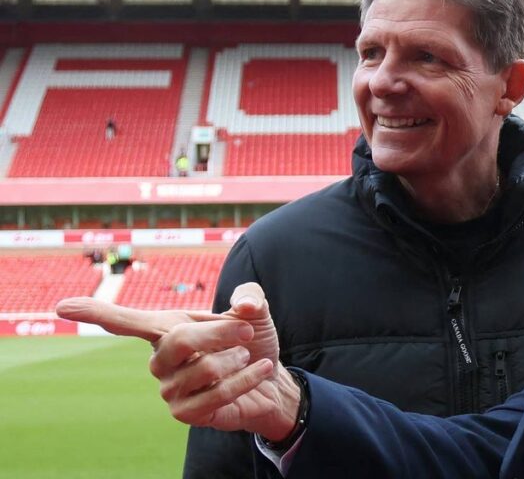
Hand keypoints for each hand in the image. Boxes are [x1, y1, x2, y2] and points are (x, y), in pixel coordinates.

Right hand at [55, 283, 300, 439]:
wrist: (271, 380)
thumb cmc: (252, 342)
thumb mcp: (254, 312)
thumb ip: (250, 299)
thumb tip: (245, 307)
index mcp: (166, 329)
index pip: (124, 322)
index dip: (95, 313)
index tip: (61, 306)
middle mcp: (159, 360)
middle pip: (177, 340)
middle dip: (221, 331)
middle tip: (247, 331)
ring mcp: (169, 389)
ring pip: (203, 367)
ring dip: (237, 357)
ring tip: (246, 356)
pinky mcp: (185, 414)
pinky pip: (216, 393)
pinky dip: (246, 378)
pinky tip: (261, 369)